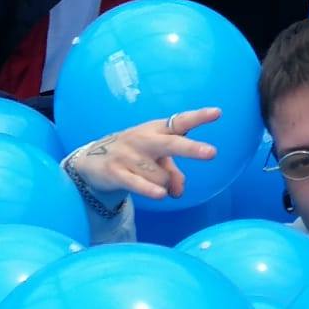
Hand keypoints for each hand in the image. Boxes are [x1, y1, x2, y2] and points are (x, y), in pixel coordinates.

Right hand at [72, 107, 219, 200]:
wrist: (91, 158)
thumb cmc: (135, 153)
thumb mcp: (156, 158)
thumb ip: (173, 173)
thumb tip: (178, 192)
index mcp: (157, 129)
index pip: (180, 121)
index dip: (198, 117)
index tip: (217, 113)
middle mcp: (144, 139)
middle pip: (171, 144)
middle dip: (191, 149)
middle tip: (212, 153)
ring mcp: (128, 155)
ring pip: (161, 176)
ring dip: (163, 184)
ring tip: (154, 181)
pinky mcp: (116, 172)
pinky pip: (138, 184)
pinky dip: (151, 190)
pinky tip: (161, 196)